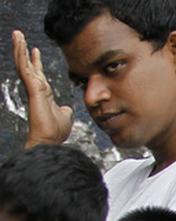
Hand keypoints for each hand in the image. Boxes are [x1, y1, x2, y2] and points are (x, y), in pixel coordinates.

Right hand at [11, 30, 72, 146]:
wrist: (50, 140)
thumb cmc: (55, 131)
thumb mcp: (64, 116)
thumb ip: (65, 110)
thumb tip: (67, 108)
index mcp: (43, 93)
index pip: (38, 73)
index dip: (36, 62)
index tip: (35, 50)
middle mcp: (36, 88)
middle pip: (28, 65)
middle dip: (24, 50)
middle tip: (20, 36)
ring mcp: (33, 88)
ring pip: (23, 63)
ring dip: (20, 48)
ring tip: (17, 34)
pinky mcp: (32, 88)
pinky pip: (25, 68)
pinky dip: (22, 56)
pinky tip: (21, 45)